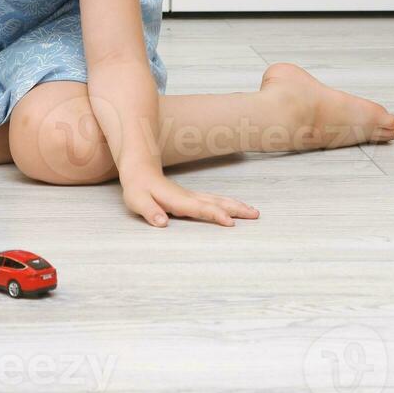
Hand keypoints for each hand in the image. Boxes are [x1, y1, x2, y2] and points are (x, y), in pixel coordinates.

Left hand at [120, 172, 258, 227]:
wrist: (140, 170)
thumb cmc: (138, 188)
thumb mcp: (137, 201)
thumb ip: (150, 212)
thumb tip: (162, 222)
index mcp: (177, 200)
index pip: (200, 209)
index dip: (215, 215)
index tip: (230, 222)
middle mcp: (188, 197)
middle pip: (217, 203)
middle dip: (237, 209)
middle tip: (256, 215)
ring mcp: (192, 196)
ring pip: (219, 200)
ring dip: (237, 205)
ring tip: (254, 212)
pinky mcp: (193, 198)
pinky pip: (215, 200)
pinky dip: (229, 203)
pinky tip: (237, 207)